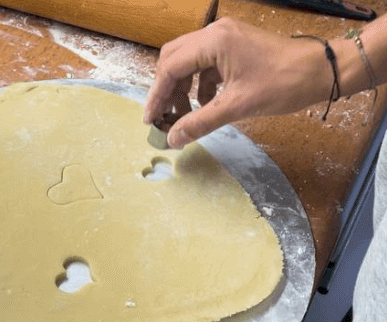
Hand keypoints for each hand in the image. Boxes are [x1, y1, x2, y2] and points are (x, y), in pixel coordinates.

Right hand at [144, 18, 336, 148]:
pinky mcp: (234, 44)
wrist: (319, 70)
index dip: (156, 96)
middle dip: (165, 89)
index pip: (170, 68)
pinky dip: (197, 84)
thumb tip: (172, 139)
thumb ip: (199, 123)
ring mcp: (225, 37)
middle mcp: (216, 33)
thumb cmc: (283, 83)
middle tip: (163, 116)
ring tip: (184, 114)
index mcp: (214, 42)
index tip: (151, 121)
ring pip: (187, 60)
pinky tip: (204, 103)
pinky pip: (204, 62)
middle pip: (173, 58)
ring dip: (180, 87)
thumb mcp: (236, 107)